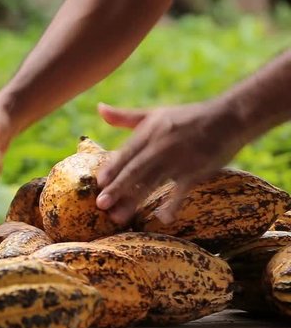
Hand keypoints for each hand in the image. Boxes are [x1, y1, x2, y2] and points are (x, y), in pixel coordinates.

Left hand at [95, 100, 245, 224]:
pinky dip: (173, 204)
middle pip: (135, 170)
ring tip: (118, 217)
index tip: (98, 183)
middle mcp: (161, 145)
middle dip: (117, 188)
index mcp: (149, 131)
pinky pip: (181, 191)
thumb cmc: (187, 117)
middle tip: (101, 205)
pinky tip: (163, 218)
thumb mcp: (155, 113)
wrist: (229, 117)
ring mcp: (179, 159)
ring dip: (134, 200)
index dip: (112, 168)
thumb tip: (99, 109)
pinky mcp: (196, 171)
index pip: (126, 153)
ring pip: (152, 182)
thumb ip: (125, 116)